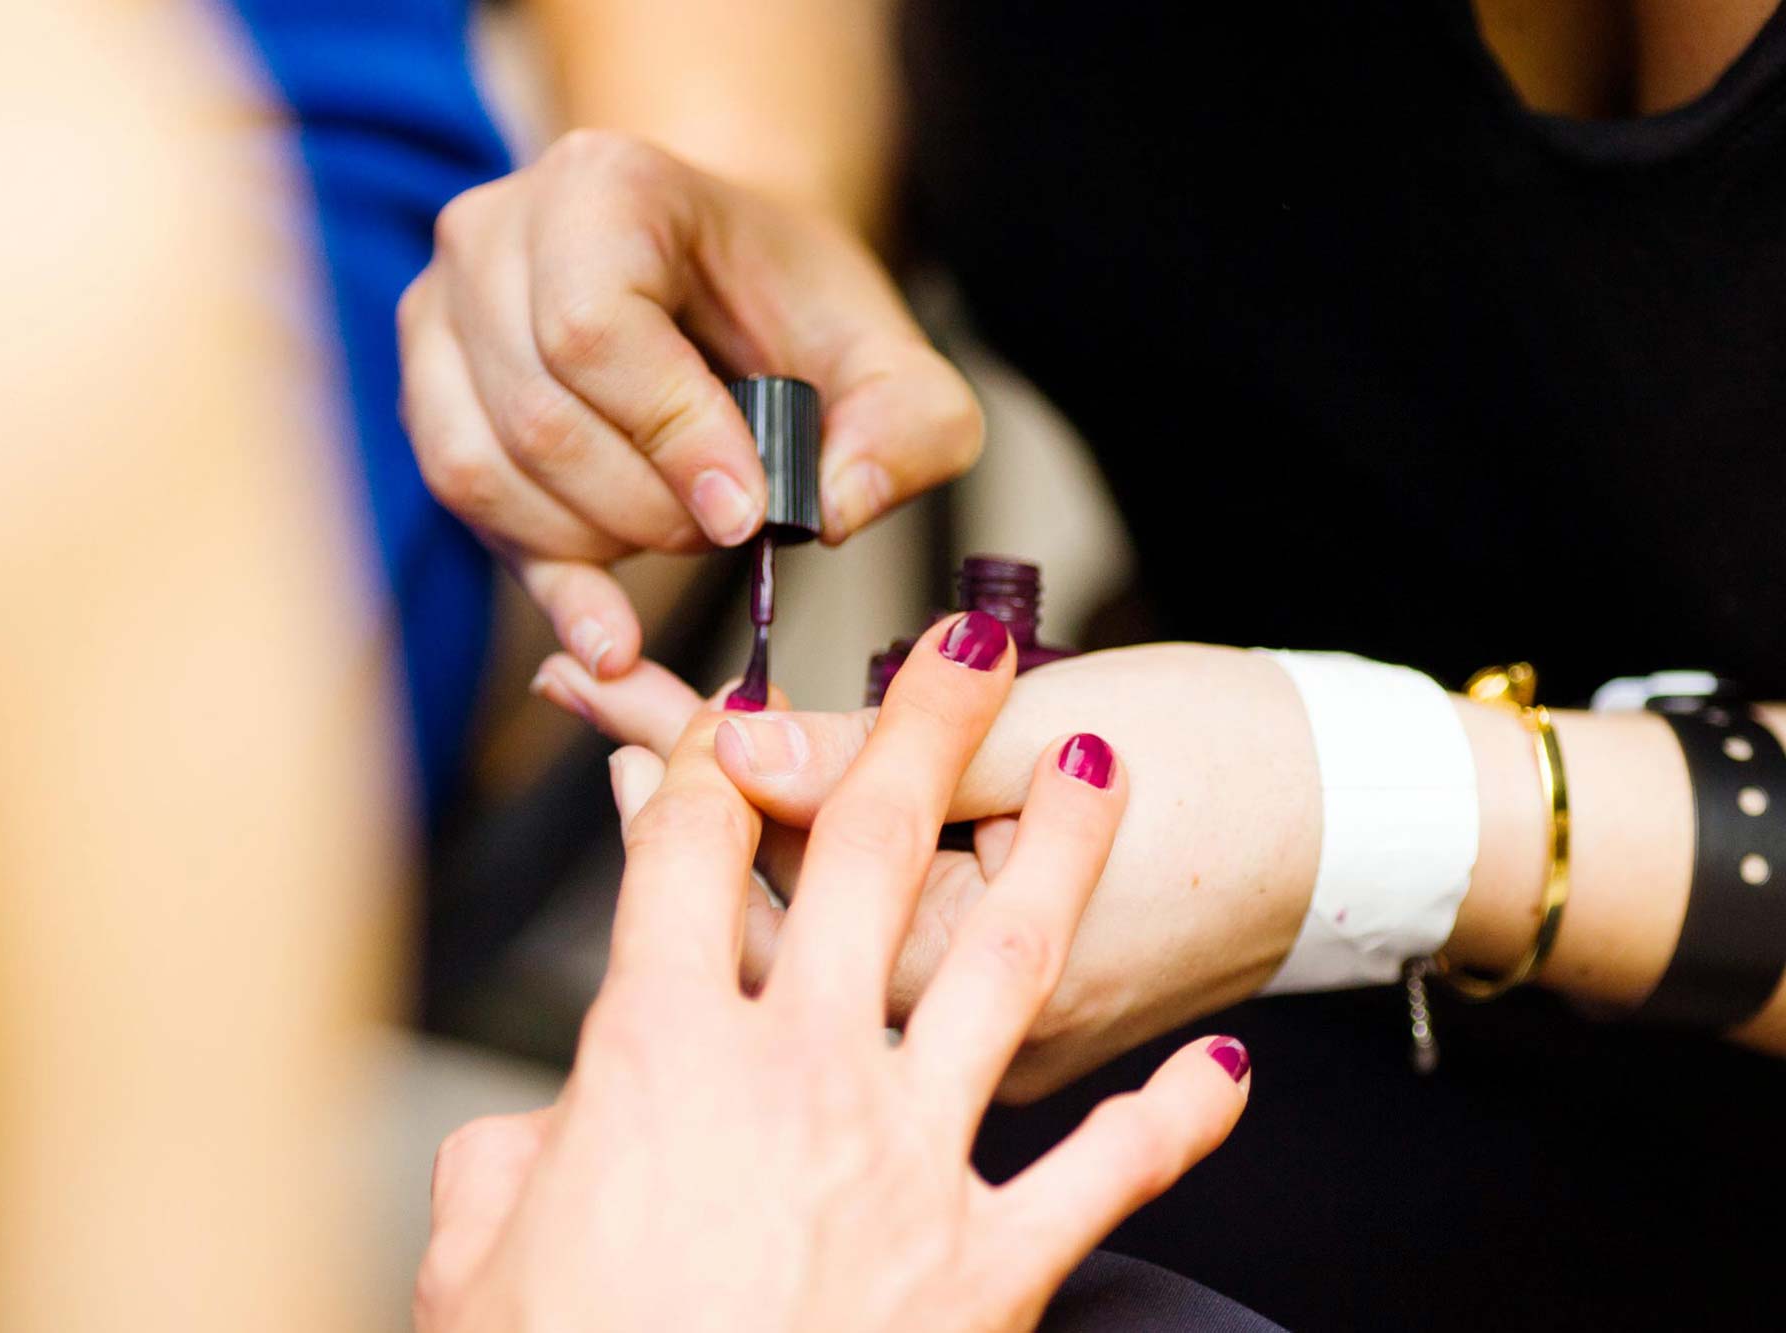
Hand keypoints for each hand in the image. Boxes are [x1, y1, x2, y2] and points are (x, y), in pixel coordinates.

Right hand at [398, 129, 980, 678]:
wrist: (719, 277)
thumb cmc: (792, 309)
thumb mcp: (890, 359)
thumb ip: (908, 430)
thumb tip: (832, 512)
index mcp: (603, 185)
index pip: (597, 331)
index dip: (672, 439)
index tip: (744, 511)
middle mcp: (493, 231)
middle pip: (539, 416)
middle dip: (644, 508)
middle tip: (725, 530)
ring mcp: (440, 309)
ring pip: (483, 469)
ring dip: (592, 542)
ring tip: (676, 534)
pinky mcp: (426, 386)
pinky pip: (462, 501)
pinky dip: (543, 572)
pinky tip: (609, 624)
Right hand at [416, 622, 1251, 1332]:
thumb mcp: (474, 1258)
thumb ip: (508, 1161)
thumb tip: (534, 1135)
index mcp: (659, 1056)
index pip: (685, 858)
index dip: (707, 761)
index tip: (736, 706)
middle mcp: (799, 1076)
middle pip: (867, 857)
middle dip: (920, 730)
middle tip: (970, 643)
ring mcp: (910, 1160)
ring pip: (1003, 964)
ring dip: (1059, 856)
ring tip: (1099, 767)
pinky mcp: (991, 1262)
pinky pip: (1105, 1173)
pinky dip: (1173, 1122)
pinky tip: (1229, 1072)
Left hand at [531, 638, 1321, 1100]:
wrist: (1368, 834)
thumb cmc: (1239, 775)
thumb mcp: (1057, 739)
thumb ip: (892, 758)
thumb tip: (743, 748)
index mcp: (960, 962)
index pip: (776, 854)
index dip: (682, 752)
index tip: (607, 680)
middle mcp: (956, 1027)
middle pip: (773, 896)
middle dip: (681, 786)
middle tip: (597, 698)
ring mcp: (982, 1035)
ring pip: (823, 926)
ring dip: (745, 827)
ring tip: (657, 744)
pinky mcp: (1011, 1015)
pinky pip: (884, 942)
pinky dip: (830, 867)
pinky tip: (783, 810)